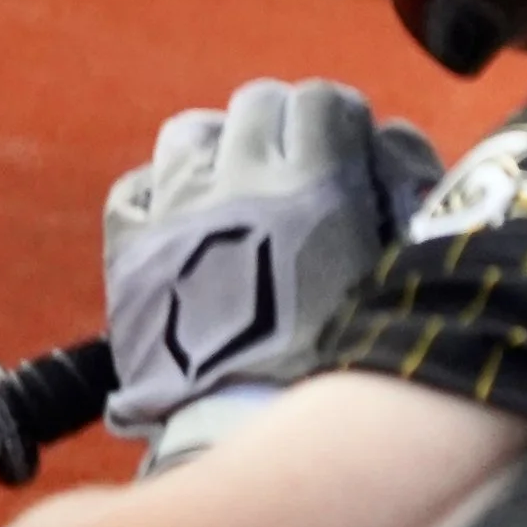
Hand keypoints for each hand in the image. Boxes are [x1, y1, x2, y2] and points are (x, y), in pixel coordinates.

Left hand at [104, 79, 443, 452]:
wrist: (252, 426)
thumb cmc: (341, 359)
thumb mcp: (392, 270)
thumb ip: (397, 198)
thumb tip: (391, 145)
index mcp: (315, 178)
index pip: (322, 100)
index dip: (336, 118)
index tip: (342, 142)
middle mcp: (242, 175)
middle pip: (258, 104)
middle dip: (280, 125)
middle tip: (292, 165)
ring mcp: (178, 206)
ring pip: (190, 132)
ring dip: (217, 146)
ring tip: (230, 183)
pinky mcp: (130, 246)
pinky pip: (135, 188)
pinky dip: (158, 192)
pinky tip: (178, 219)